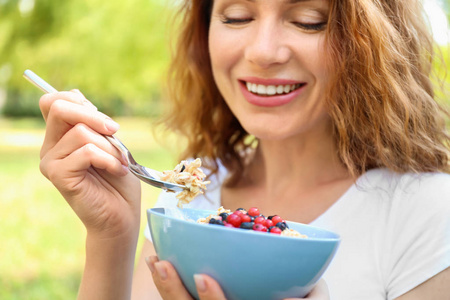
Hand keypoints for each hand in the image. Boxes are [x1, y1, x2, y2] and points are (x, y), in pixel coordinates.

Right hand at [39, 90, 140, 238]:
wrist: (122, 215)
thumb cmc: (118, 179)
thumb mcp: (110, 143)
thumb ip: (93, 123)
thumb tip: (80, 98)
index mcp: (61, 136)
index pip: (53, 101)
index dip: (78, 100)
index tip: (104, 121)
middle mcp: (50, 147)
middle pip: (58, 107)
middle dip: (94, 116)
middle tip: (115, 131)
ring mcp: (51, 161)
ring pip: (80, 132)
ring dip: (110, 147)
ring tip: (120, 163)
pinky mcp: (58, 175)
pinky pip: (87, 152)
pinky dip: (109, 159)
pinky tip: (118, 171)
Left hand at [146, 256, 328, 299]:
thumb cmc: (302, 298)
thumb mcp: (315, 299)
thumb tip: (287, 298)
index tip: (203, 277)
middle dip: (174, 292)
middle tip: (164, 265)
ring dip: (165, 285)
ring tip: (156, 258)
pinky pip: (180, 299)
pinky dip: (167, 282)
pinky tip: (159, 259)